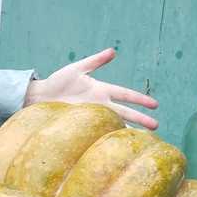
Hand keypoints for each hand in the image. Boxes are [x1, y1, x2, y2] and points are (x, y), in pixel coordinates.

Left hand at [24, 48, 158, 129]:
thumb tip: (113, 51)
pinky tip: (115, 145)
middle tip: (156, 126)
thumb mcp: (77, 69)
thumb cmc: (58, 82)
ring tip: (142, 139)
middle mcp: (100, 104)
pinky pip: (97, 131)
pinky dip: (107, 137)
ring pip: (114, 123)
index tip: (155, 105)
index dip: (140, 99)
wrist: (40, 96)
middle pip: (124, 112)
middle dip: (140, 119)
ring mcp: (91, 115)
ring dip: (127, 130)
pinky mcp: (82, 124)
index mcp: (101, 90)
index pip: (125, 95)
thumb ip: (95, 61)